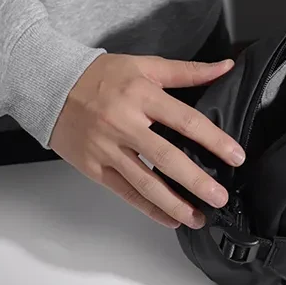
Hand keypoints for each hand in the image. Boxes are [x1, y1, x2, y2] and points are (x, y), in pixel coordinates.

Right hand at [50, 54, 244, 228]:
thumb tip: (225, 67)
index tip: (236, 156)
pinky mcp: (93, 167)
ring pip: (144, 182)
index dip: (214, 140)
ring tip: (198, 217)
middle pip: (167, 157)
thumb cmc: (101, 75)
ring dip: (174, 203)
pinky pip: (124, 192)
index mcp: (142, 96)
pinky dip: (148, 208)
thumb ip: (188, 71)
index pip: (187, 121)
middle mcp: (125, 124)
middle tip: (220, 197)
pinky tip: (169, 218)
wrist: (49, 84)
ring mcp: (107, 148)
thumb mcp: (145, 65)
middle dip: (196, 180)